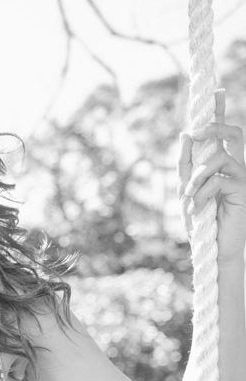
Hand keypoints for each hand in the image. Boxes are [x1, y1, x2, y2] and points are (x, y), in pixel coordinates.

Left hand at [178, 116, 245, 266]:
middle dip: (214, 126)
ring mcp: (241, 175)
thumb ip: (186, 163)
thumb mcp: (186, 189)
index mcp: (219, 162)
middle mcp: (233, 164)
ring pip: (217, 158)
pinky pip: (218, 179)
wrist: (213, 245)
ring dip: (196, 178)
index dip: (219, 111)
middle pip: (232, 132)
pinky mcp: (243, 188)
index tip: (216, 90)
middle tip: (196, 130)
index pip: (221, 132)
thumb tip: (186, 133)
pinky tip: (201, 208)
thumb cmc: (200, 217)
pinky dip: (203, 193)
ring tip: (191, 198)